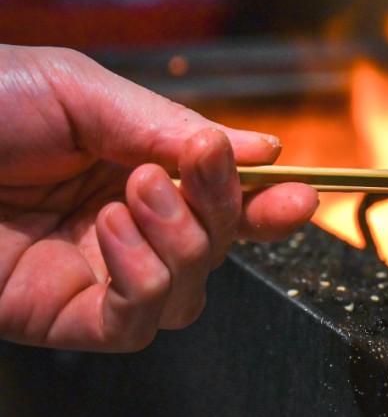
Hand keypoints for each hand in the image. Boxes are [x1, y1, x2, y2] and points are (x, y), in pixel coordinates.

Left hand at [0, 45, 318, 350]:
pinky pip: (134, 324)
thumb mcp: (84, 93)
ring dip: (184, 244)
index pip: (219, 197)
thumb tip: (261, 152)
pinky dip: (145, 281)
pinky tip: (112, 234)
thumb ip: (171, 127)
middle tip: (189, 171)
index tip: (302, 194)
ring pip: (187, 294)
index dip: (266, 201)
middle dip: (225, 211)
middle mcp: (121, 225)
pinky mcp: (57, 315)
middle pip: (218, 247)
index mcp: (133, 166)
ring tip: (131, 195)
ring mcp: (91, 273)